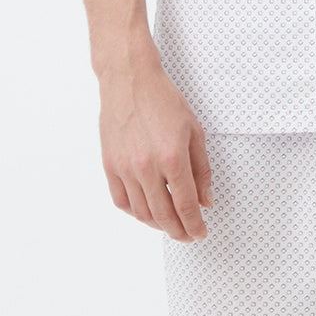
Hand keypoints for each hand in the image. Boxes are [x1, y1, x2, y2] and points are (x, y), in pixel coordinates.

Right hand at [98, 58, 213, 242]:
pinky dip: (135, 213)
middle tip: (187, 235)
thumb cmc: (163, 99)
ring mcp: (125, 168)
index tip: (200, 232)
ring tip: (169, 225)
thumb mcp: (194, 130)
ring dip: (158, 225)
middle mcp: (146, 167)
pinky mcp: (110, 165)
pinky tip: (146, 212)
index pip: (186, 204)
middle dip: (179, 231)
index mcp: (172, 157)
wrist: (130, 79)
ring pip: (142, 213)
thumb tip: (206, 199)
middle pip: (163, 215)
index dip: (194, 224)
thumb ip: (202, 168)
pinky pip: (121, 201)